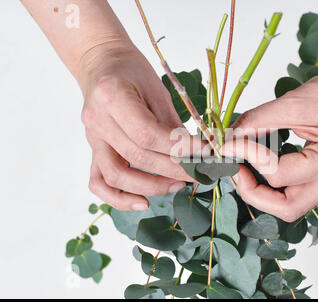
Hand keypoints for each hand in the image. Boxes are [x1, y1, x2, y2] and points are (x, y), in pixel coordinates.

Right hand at [79, 42, 193, 210]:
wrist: (101, 64)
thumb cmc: (131, 71)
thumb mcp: (157, 89)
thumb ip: (171, 123)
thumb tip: (195, 154)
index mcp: (112, 97)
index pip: (148, 134)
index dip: (180, 149)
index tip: (205, 154)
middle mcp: (97, 121)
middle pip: (137, 157)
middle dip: (174, 169)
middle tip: (200, 173)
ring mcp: (91, 138)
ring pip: (117, 176)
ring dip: (152, 186)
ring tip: (179, 185)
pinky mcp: (92, 149)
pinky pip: (99, 182)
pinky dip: (119, 198)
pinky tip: (143, 202)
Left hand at [222, 66, 317, 221]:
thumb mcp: (292, 102)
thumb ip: (257, 122)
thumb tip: (229, 140)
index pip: (278, 175)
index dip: (249, 157)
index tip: (231, 142)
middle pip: (287, 209)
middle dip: (253, 193)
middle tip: (234, 170)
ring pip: (290, 206)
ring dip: (262, 194)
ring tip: (244, 170)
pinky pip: (295, 194)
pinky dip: (274, 186)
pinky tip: (261, 168)